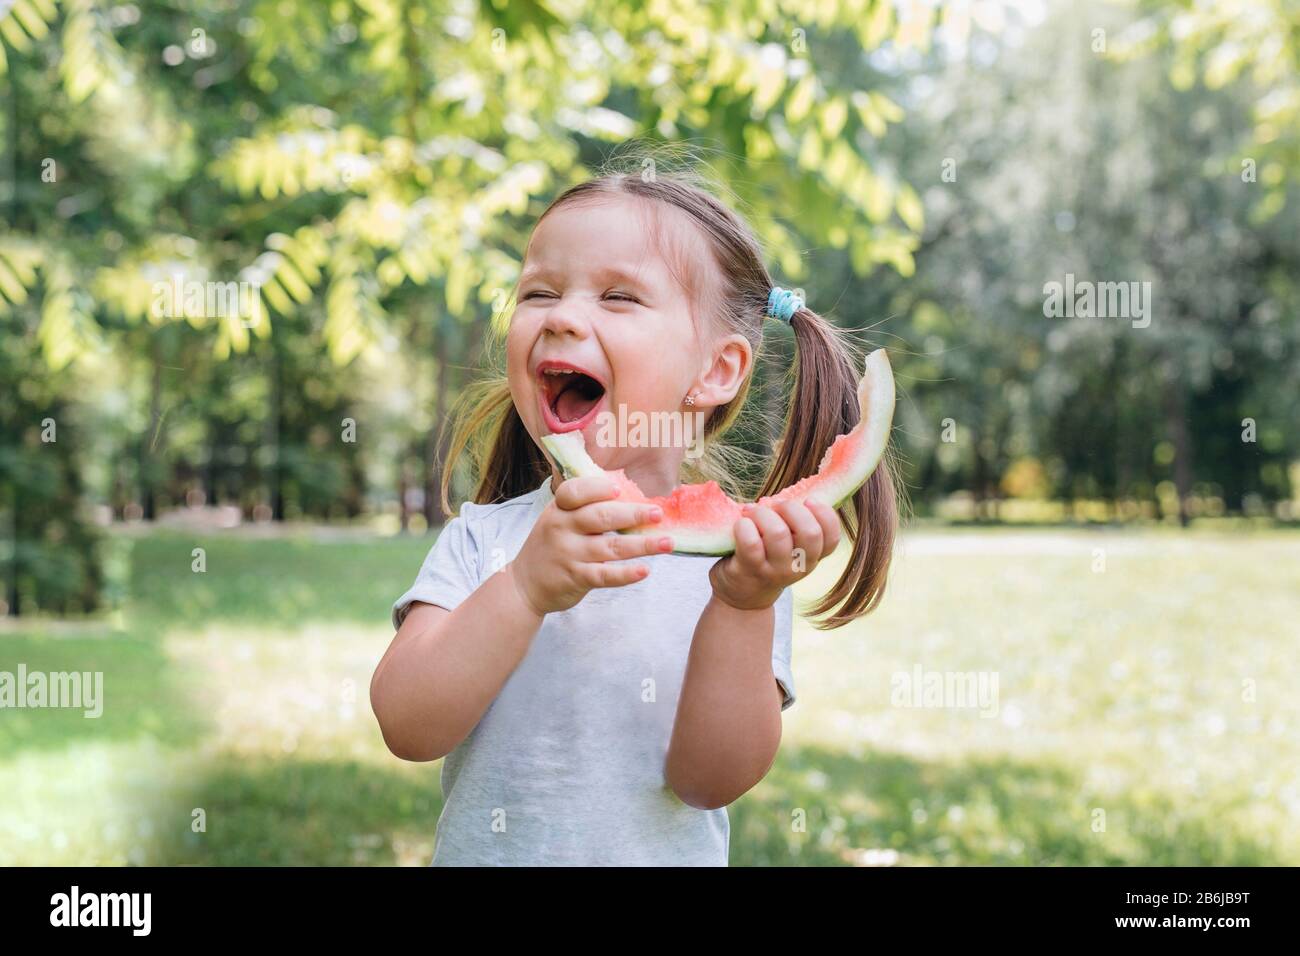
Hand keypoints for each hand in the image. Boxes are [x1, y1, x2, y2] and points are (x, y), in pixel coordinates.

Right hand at [507, 476, 673, 615]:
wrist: (524, 585)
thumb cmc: (551, 546)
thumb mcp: (558, 520)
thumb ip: (585, 509)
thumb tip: (630, 498)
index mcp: (559, 509)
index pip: (574, 492)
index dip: (597, 489)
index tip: (619, 489)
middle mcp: (562, 528)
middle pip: (601, 518)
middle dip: (632, 514)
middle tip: (658, 514)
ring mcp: (568, 554)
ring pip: (610, 547)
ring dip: (642, 545)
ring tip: (667, 543)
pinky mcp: (575, 578)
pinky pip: (604, 576)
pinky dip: (625, 574)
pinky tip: (644, 571)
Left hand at [708, 499, 841, 610]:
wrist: (742, 594)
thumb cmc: (768, 557)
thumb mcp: (789, 546)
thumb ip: (796, 524)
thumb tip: (794, 491)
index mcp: (814, 557)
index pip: (832, 538)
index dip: (824, 514)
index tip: (808, 500)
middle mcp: (799, 567)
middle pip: (810, 533)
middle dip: (791, 508)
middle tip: (775, 505)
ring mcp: (775, 571)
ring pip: (778, 533)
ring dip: (763, 514)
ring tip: (752, 512)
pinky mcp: (750, 570)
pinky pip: (750, 543)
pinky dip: (744, 526)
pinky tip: (741, 524)